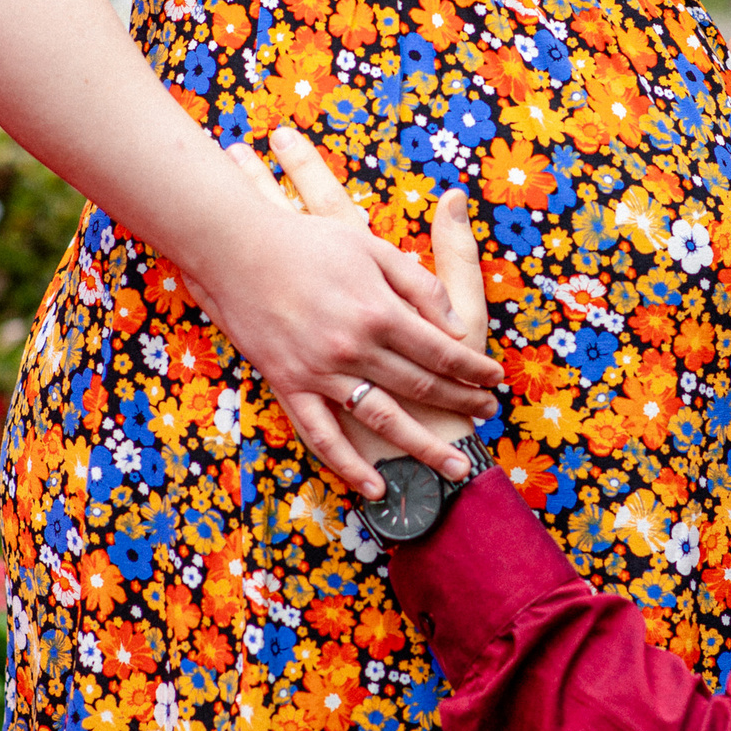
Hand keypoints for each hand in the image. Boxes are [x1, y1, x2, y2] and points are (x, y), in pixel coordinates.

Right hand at [202, 128, 499, 496]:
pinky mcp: (290, 386)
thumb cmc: (307, 241)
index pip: (442, 350)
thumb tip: (452, 323)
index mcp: (380, 311)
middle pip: (421, 386)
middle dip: (460, 403)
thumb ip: (417, 283)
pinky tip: (375, 488)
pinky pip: (323, 435)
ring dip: (423, 447)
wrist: (235, 249)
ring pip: (383, 420)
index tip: (495, 381)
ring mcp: (321, 372)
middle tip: (486, 418)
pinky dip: (349, 466)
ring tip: (454, 469)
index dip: (473, 368)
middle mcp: (355, 348)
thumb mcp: (371, 247)